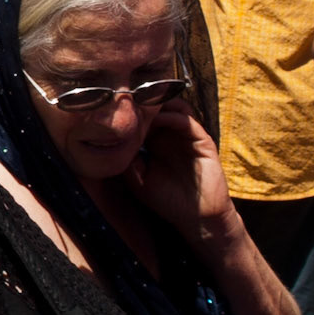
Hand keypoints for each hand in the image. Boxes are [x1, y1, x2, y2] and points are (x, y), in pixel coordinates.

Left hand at [123, 105, 232, 249]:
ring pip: (173, 108)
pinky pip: (187, 121)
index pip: (142, 118)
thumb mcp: (139, 181)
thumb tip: (111, 142)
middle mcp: (171, 135)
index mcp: (155, 142)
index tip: (112, 107)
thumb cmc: (167, 201)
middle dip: (142, 101)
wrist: (197, 218)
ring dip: (158, 105)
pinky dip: (172, 116)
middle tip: (125, 97)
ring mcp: (187, 136)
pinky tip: (157, 119)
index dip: (129, 112)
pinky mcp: (202, 141)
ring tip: (141, 104)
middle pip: (158, 108)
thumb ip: (127, 161)